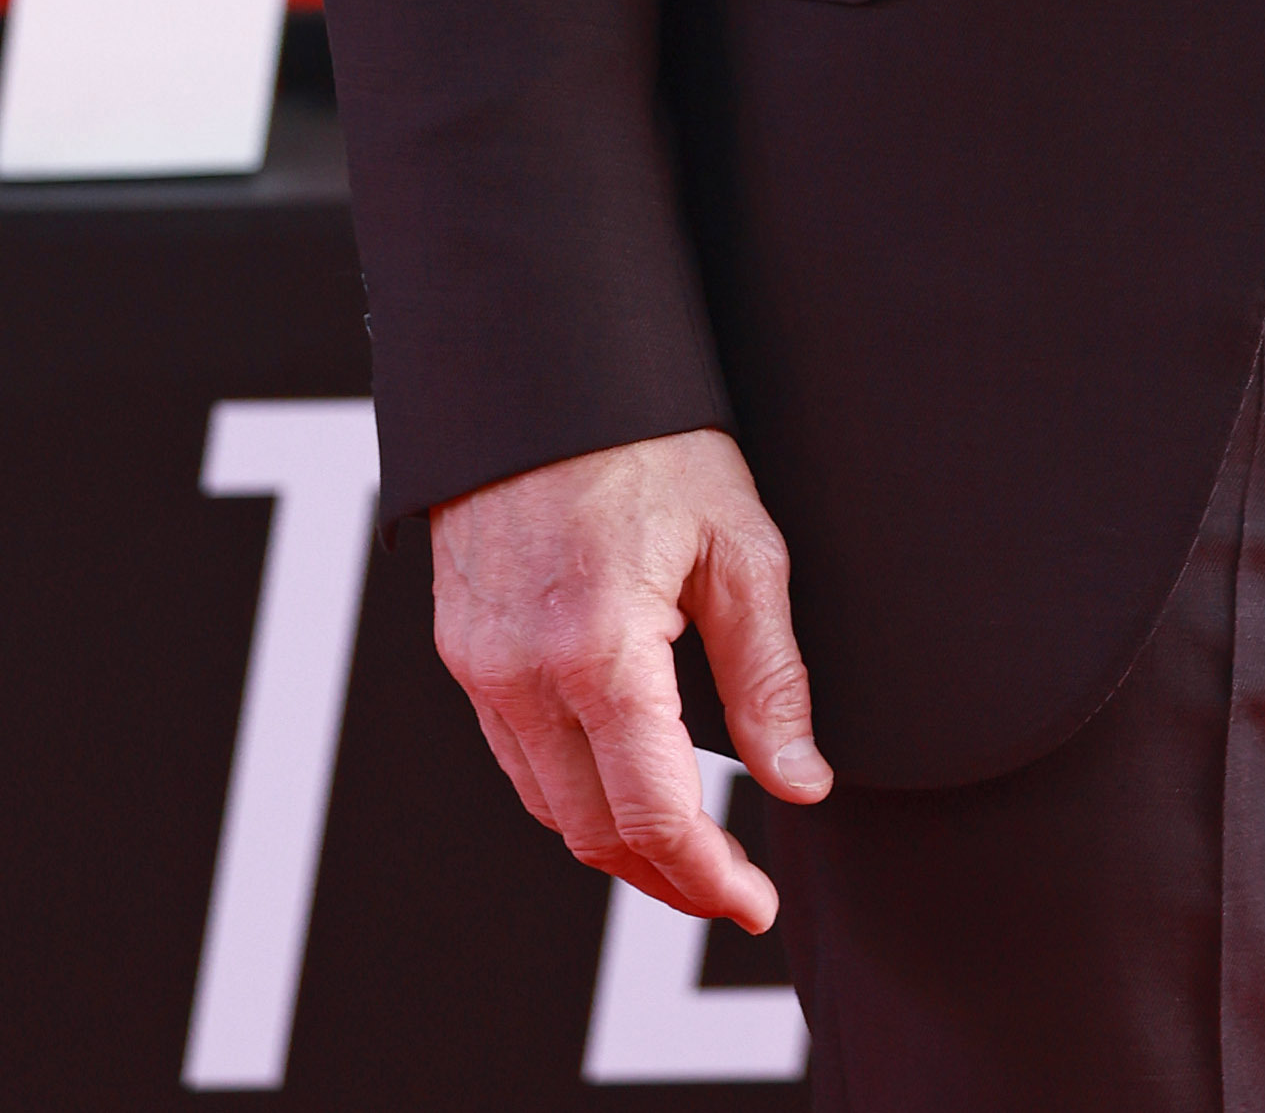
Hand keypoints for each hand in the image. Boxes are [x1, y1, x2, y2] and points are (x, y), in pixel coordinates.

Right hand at [433, 425, 830, 926]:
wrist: (544, 359)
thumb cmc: (653, 439)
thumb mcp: (741, 544)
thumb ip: (771, 677)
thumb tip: (801, 783)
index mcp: (597, 649)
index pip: (654, 816)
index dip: (710, 878)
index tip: (756, 904)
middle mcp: (521, 673)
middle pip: (593, 832)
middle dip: (667, 877)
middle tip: (734, 889)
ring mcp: (479, 664)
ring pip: (547, 805)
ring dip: (616, 844)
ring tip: (688, 852)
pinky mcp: (462, 647)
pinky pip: (514, 756)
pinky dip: (570, 792)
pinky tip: (621, 785)